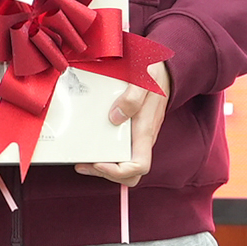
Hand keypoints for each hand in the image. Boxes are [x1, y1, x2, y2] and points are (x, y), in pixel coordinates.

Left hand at [80, 62, 173, 186]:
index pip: (139, 166)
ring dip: (102, 168)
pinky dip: (104, 155)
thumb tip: (115, 117)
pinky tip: (90, 145)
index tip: (98, 162)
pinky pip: (119, 152)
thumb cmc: (154, 76)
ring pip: (123, 165)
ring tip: (82, 161)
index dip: (118, 172)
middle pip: (129, 173)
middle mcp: (142, 139)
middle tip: (83, 165)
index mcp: (145, 131)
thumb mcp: (142, 81)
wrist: (164, 71)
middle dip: (105, 174)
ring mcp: (136, 137)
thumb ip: (132, 99)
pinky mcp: (130, 132)